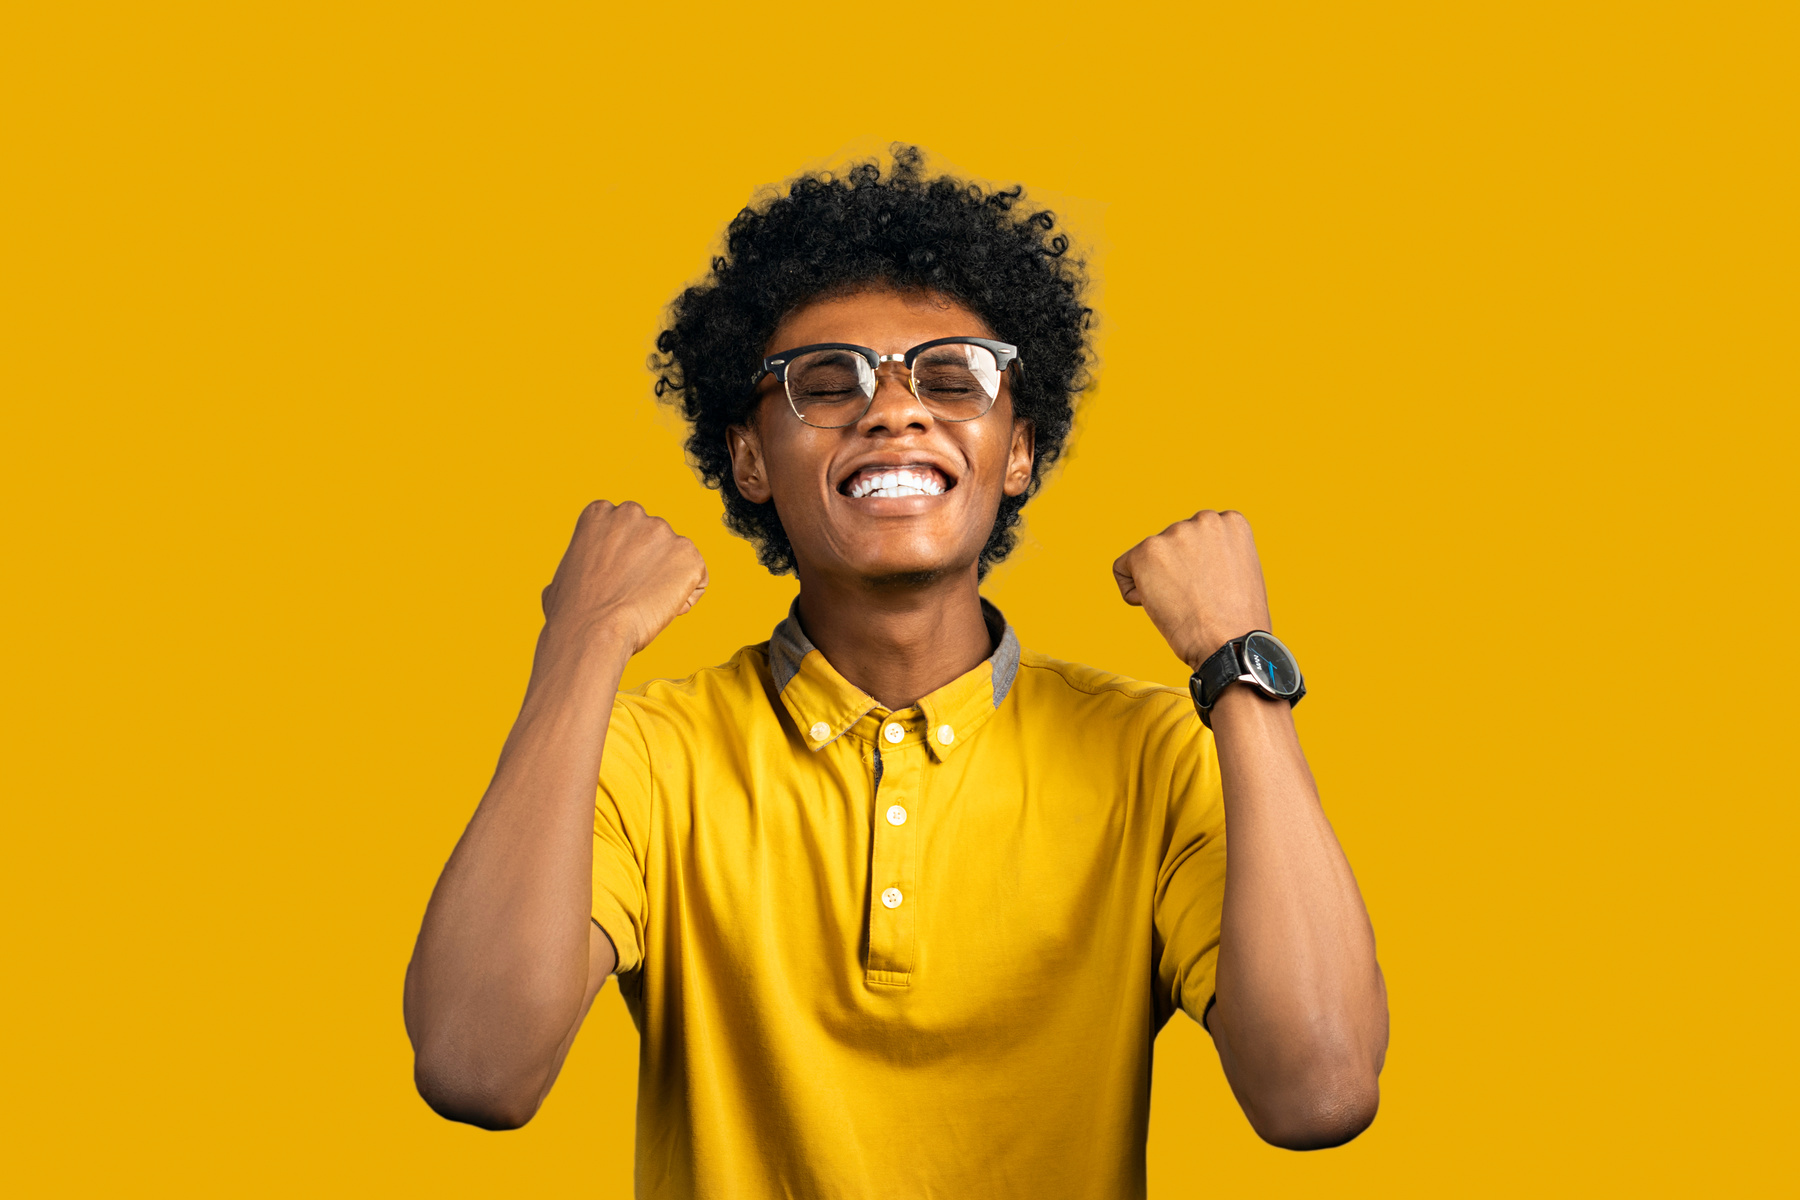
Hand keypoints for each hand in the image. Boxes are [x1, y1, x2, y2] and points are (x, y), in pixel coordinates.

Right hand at [540, 500, 707, 656]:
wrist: (591, 632)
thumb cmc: (571, 615)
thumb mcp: (562, 577)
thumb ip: (580, 567)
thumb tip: (569, 586)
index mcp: (599, 513)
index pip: (626, 532)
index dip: (624, 562)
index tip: (614, 582)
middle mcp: (632, 513)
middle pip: (654, 541)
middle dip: (649, 566)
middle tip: (631, 595)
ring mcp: (663, 532)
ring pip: (677, 559)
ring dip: (668, 581)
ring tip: (644, 605)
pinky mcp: (688, 555)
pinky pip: (697, 579)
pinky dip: (686, 598)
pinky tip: (661, 610)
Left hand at [1112, 510, 1271, 672]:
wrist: (1229, 644)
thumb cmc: (1236, 621)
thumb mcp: (1239, 571)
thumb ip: (1215, 553)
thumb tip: (1186, 558)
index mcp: (1230, 522)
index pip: (1196, 536)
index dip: (1199, 568)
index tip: (1212, 588)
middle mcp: (1204, 519)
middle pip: (1170, 544)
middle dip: (1176, 571)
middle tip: (1196, 599)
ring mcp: (1175, 533)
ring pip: (1148, 558)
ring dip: (1157, 582)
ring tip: (1182, 604)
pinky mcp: (1147, 551)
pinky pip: (1122, 568)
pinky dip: (1132, 591)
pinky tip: (1157, 605)